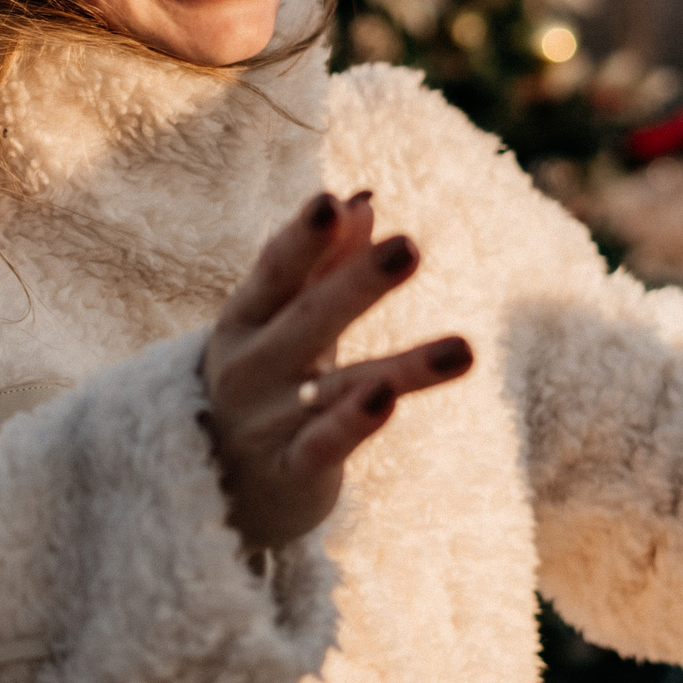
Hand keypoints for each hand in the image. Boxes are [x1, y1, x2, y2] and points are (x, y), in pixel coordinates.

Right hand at [202, 191, 473, 553]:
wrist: (218, 480)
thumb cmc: (264, 380)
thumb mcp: (281, 321)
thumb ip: (320, 265)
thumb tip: (361, 202)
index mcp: (245, 319)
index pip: (275, 271)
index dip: (303, 239)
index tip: (330, 203)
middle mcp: (251, 366)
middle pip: (309, 319)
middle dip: (357, 283)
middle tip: (409, 248)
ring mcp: (268, 420)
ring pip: (339, 388)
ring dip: (403, 367)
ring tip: (464, 349)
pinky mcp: (290, 469)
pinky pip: (325, 446)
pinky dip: (353, 426)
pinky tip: (388, 402)